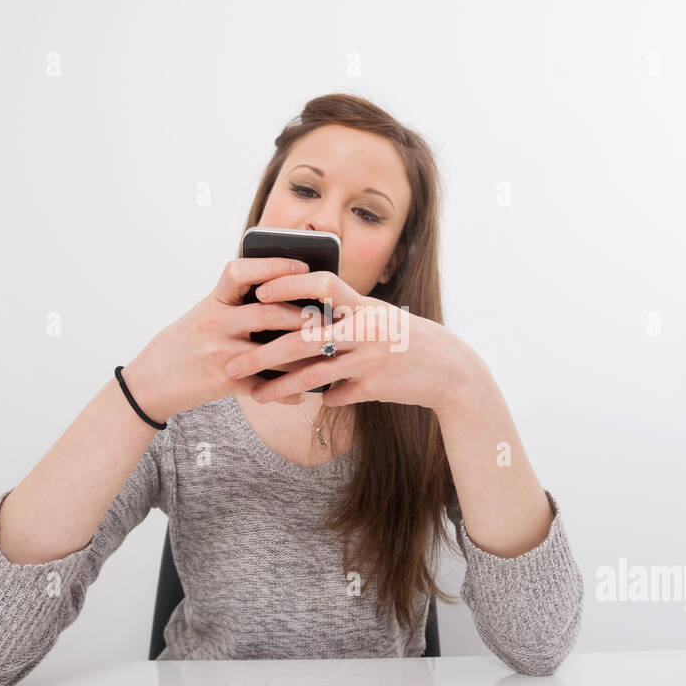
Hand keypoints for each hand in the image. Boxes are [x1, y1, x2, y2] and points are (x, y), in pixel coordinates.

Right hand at [121, 257, 316, 420]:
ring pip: (272, 352)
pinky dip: (286, 392)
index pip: (241, 272)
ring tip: (324, 355)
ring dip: (302, 356)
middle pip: (268, 313)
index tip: (301, 267)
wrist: (149, 381)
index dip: (273, 266)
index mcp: (213, 301)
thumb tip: (281, 299)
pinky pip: (264, 387)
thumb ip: (235, 305)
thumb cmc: (183, 345)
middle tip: (327, 319)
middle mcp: (215, 322)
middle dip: (302, 316)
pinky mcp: (223, 382)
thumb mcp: (203, 316)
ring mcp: (219, 353)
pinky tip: (301, 394)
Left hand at [222, 270, 482, 412]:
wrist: (451, 370)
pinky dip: (320, 397)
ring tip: (254, 395)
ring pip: (312, 374)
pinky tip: (306, 401)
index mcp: (365, 305)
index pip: (322, 285)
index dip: (289, 285)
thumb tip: (305, 317)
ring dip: (279, 387)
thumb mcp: (379, 317)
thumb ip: (346, 315)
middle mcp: (366, 329)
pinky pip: (336, 394)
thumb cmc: (408, 339)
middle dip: (263, 353)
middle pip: (303, 337)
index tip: (259, 291)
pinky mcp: (374, 386)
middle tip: (233, 363)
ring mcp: (369, 359)